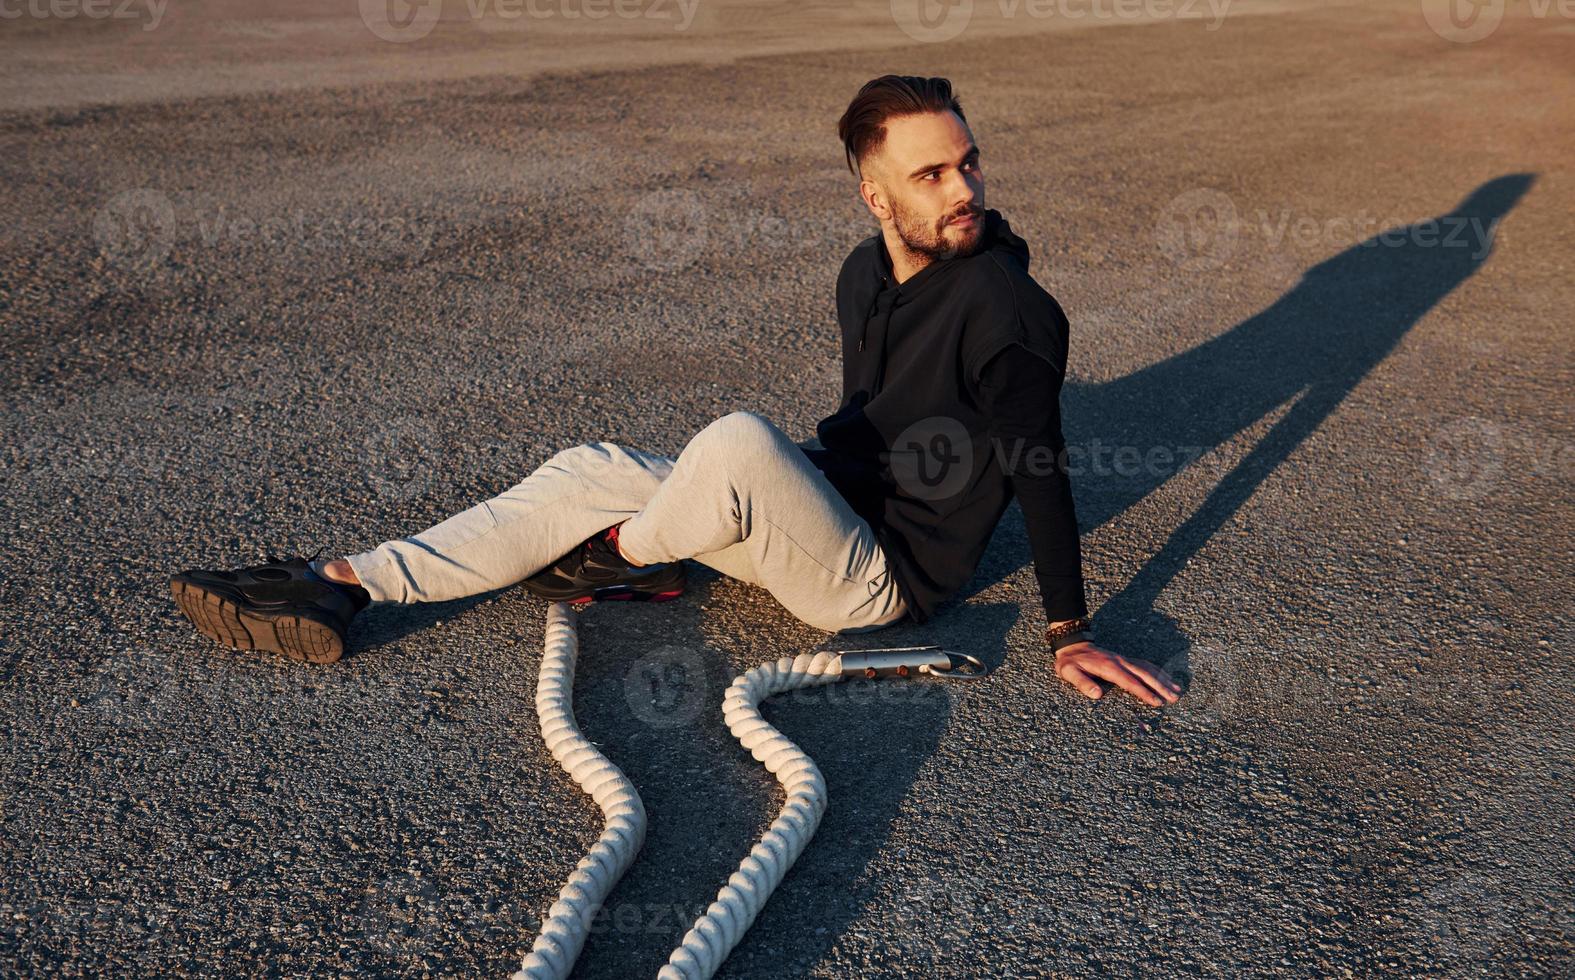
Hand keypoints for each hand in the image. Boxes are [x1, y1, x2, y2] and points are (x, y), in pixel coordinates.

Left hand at [1054, 640, 1180, 706]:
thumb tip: (1097, 695)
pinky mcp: (1124, 659)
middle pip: (1144, 674)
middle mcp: (1119, 661)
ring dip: (1163, 678)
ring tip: (1177, 690)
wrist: (1072, 644)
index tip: (1157, 701)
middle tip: (1174, 698)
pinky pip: (1144, 664)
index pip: (1129, 681)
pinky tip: (1166, 678)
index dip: (1144, 692)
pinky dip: (1157, 671)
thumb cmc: (1069, 662)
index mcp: (1107, 667)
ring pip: (1147, 668)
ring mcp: (1123, 659)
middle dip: (1161, 686)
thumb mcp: (1068, 672)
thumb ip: (1082, 683)